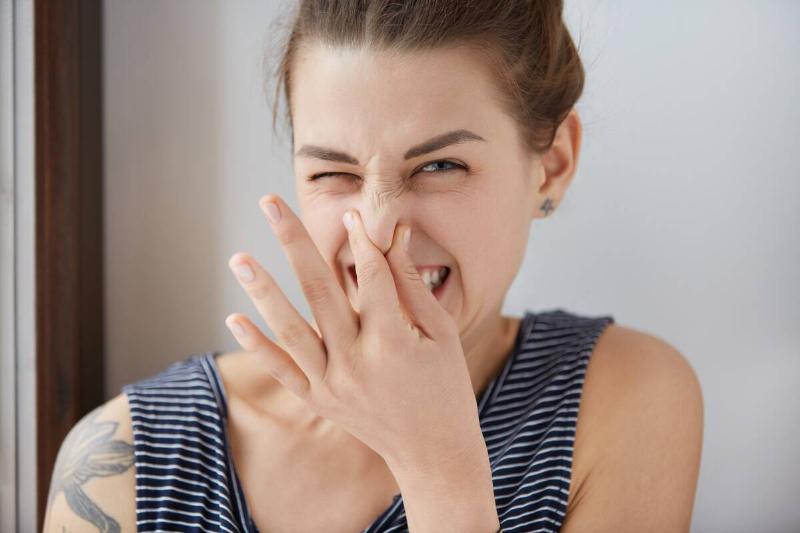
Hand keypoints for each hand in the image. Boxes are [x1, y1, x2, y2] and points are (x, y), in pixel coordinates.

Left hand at [225, 194, 485, 470]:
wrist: (433, 451)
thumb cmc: (445, 386)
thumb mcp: (439, 333)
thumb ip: (411, 285)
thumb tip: (392, 236)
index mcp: (393, 342)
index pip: (370, 277)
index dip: (361, 241)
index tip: (349, 214)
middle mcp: (356, 363)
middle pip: (320, 291)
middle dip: (294, 242)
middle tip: (270, 203)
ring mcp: (332, 385)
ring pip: (291, 330)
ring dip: (264, 291)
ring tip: (238, 257)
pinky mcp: (319, 400)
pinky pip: (282, 370)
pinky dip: (257, 345)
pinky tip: (235, 317)